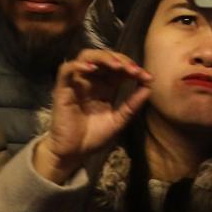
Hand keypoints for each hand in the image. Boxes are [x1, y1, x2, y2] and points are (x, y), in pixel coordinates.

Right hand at [35, 50, 150, 183]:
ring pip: (86, 56)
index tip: (147, 77)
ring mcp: (76, 83)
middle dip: (121, 59)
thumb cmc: (93, 137)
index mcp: (105, 86)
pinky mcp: (62, 89)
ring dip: (103, 57)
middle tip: (134, 70)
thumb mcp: (118, 121)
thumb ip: (132, 104)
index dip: (133, 68)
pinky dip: (78, 65)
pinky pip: (66, 70)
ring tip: (117, 66)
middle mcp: (91, 81)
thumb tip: (149, 87)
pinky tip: (92, 68)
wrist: (74, 154)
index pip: (119, 68)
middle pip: (104, 57)